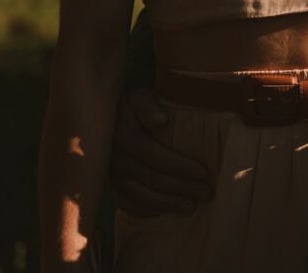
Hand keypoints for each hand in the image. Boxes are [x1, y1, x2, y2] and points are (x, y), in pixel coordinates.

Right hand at [108, 87, 210, 215]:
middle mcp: (112, 156)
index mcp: (122, 132)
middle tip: (206, 194)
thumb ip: (148, 105)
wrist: (100, 114)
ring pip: (138, 193)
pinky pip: (123, 201)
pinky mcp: (106, 183)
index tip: (203, 173)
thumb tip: (160, 122)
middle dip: (179, 187)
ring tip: (191, 207)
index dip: (177, 165)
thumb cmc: (130, 103)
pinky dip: (142, 209)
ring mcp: (107, 173)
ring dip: (165, 202)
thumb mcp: (138, 95)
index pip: (151, 153)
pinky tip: (161, 213)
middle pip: (148, 177)